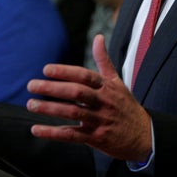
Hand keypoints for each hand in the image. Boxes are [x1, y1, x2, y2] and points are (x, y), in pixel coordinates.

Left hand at [26, 34, 152, 161]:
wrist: (145, 136)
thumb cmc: (127, 107)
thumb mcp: (118, 82)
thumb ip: (104, 60)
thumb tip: (98, 37)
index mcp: (107, 87)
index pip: (84, 75)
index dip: (65, 72)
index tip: (46, 70)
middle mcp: (103, 102)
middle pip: (76, 92)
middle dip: (52, 88)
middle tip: (31, 85)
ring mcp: (100, 121)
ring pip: (72, 112)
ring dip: (50, 108)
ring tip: (31, 104)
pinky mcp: (96, 139)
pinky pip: (72, 135)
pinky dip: (53, 133)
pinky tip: (37, 129)